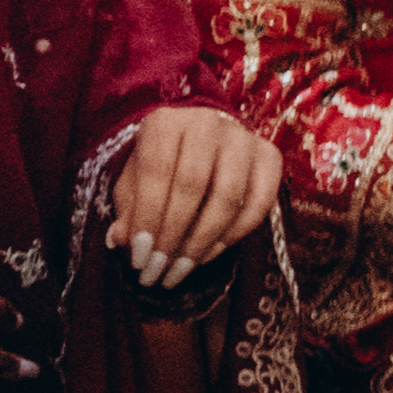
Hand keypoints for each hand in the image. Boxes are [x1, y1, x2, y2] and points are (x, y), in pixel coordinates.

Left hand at [107, 109, 278, 286]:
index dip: (147, 216)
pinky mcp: (271, 156)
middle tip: (159, 270)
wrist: (199, 144)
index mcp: (165, 122)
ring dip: (203, 241)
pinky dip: (234, 234)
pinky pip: (260, 203)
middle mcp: (207, 123)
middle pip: (193, 185)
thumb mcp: (134, 183)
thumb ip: (129, 209)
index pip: (156, 171)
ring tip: (182, 269)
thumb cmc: (161, 166)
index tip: (138, 256)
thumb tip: (121, 240)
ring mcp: (244, 138)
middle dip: (174, 234)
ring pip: (229, 197)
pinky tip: (209, 254)